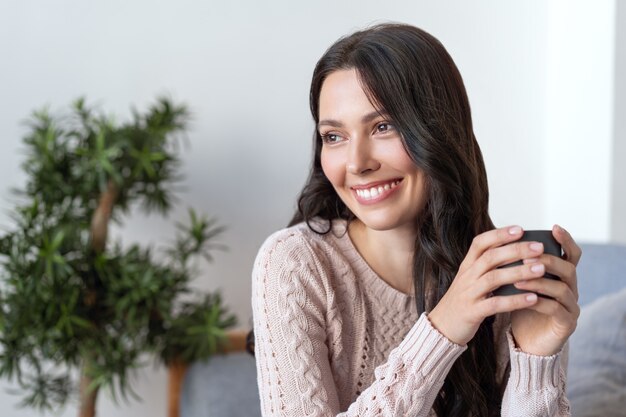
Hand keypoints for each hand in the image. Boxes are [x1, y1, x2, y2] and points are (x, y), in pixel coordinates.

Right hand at [428, 226, 547, 345]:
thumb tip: (515, 251)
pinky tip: (533, 298)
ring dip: (519, 272)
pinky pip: (495, 304)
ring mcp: (468, 294)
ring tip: (541, 269)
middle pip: (490, 257)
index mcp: (467, 266)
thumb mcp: (470, 279)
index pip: (480, 243)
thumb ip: (487, 266)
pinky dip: (515, 300)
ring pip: (494, 278)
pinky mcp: (472, 312)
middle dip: (516, 250)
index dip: (499, 235)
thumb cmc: (463, 300)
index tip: (520, 229)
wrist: (442, 326)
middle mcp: (466, 276)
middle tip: (539, 247)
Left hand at [510, 225, 580, 355]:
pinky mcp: (566, 324)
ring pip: (562, 289)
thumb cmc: (522, 306)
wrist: (526, 339)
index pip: (570, 254)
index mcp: (561, 276)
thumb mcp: (519, 282)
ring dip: (539, 282)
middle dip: (547, 260)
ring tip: (518, 279)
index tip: (554, 228)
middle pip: (568, 269)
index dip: (565, 240)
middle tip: (527, 256)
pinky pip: (556, 310)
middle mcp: (571, 289)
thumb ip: (518, 264)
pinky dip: (539, 302)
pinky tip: (524, 299)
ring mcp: (571, 307)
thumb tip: (502, 238)